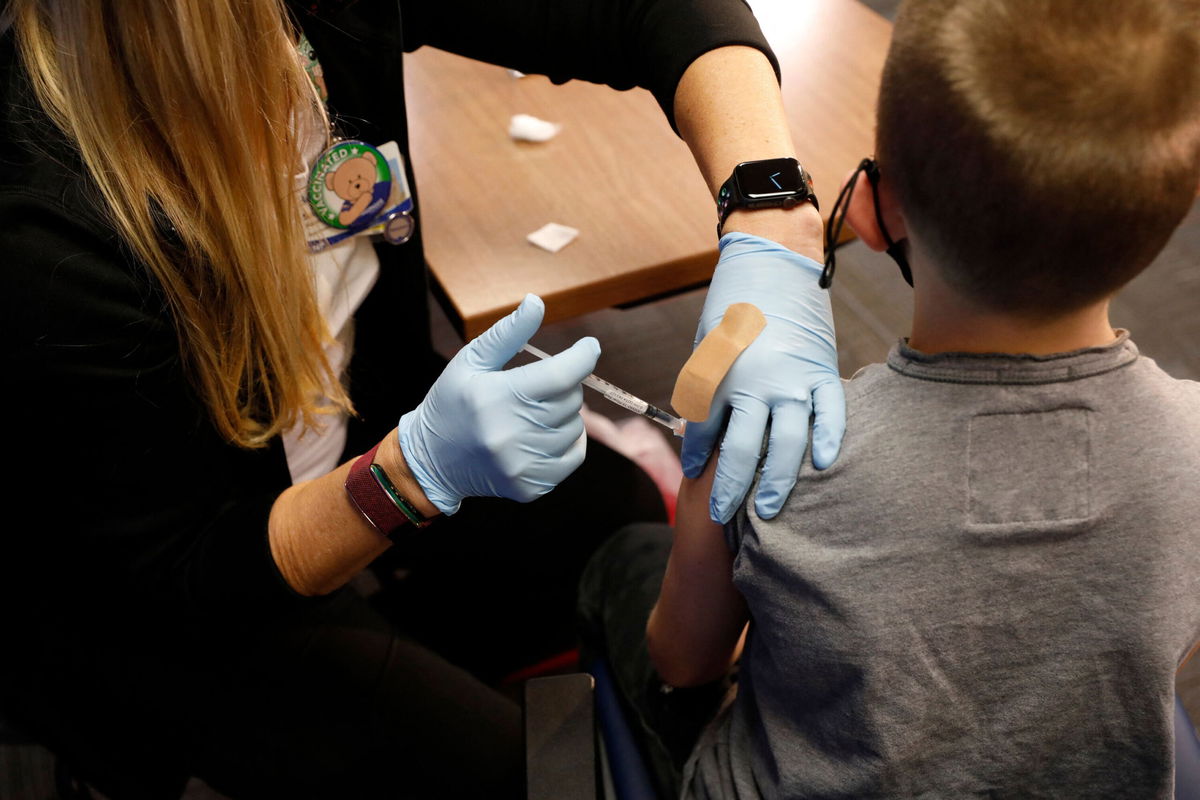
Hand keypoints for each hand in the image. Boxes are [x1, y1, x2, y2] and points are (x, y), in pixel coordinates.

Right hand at [398, 294, 599, 513]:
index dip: (583, 357)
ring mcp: (522, 465)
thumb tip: (537, 302)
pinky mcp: (531, 486)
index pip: (560, 376)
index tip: (588, 346)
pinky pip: (574, 456)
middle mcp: (511, 435)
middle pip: (571, 400)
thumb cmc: (453, 403)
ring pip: (575, 428)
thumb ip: (508, 332)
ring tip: (533, 412)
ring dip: (564, 415)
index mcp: (496, 398)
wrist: (432, 460)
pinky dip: (567, 441)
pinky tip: (542, 434)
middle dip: (564, 385)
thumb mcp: (472, 361)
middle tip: (539, 386)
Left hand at [681, 232, 844, 522]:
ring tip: (769, 511)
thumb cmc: (732, 304)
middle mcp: (756, 383)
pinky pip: (830, 413)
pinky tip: (823, 465)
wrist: (772, 261)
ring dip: (777, 480)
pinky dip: (829, 438)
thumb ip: (707, 388)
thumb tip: (704, 430)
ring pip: (787, 442)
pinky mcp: (822, 371)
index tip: (695, 475)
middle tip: (723, 517)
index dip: (697, 456)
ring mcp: (793, 379)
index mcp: (720, 375)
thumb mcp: (706, 345)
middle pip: (742, 450)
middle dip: (730, 488)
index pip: (704, 430)